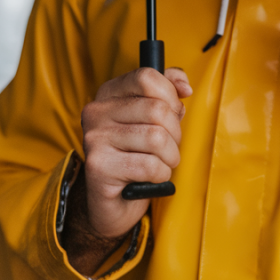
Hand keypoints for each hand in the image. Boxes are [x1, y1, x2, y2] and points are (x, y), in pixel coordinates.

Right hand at [64, 67, 190, 272]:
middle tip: (168, 147)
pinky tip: (150, 178)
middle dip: (175, 133)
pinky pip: (150, 165)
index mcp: (109, 94)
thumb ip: (167, 92)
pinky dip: (161, 174)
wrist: (114, 203)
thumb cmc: (137, 156)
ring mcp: (95, 139)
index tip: (175, 111)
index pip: (146, 77)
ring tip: (160, 163)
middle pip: (157, 109)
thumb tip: (184, 85)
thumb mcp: (153, 118)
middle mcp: (96, 112)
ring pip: (157, 138)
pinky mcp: (98, 167)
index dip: (170, 95)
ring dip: (170, 157)